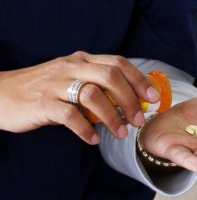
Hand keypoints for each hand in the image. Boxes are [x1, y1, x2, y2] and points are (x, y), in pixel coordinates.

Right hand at [0, 51, 159, 142]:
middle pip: (111, 76)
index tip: (153, 97)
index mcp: (81, 59)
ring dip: (112, 116)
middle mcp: (71, 67)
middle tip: (140, 119)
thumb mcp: (69, 78)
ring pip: (93, 95)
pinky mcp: (42, 103)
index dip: (139, 79)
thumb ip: (94, 83)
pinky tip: (92, 139)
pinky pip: (69, 116)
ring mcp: (56, 84)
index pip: (118, 63)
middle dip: (130, 99)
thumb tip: (128, 100)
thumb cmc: (40, 89)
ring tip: (121, 133)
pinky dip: (85, 129)